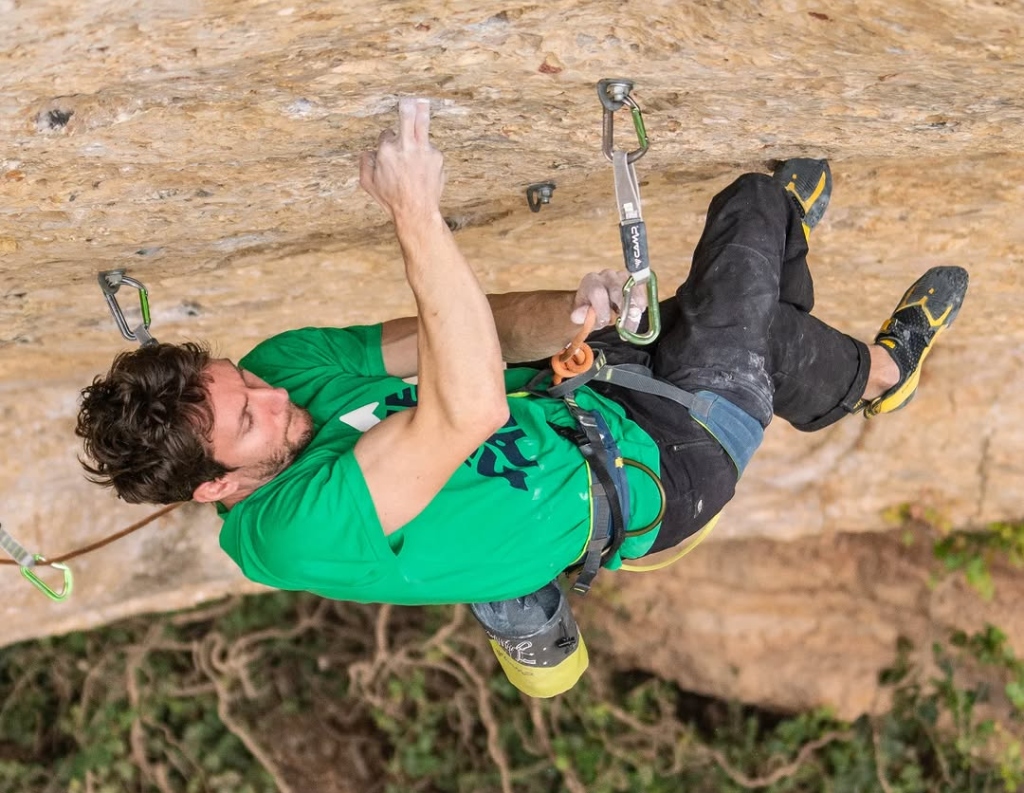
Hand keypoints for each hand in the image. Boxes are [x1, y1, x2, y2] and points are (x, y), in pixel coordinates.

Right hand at [359, 97, 443, 222]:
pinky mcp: (437, 157)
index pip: (387, 133)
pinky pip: (431, 150)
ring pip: (423, 124)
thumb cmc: (391, 199)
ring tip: (422, 101)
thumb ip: (365, 163)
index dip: (388, 139)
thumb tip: (367, 151)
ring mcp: (423, 150)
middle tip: (408, 99)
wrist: (416, 211)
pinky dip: (428, 155)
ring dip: (422, 110)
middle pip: (407, 116)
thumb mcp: (368, 183)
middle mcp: (406, 146)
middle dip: (406, 106)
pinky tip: (424, 169)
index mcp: (386, 150)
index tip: (391, 144)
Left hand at [570, 269, 646, 331]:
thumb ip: (579, 315)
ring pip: (632, 290)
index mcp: (591, 281)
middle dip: (621, 311)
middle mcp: (607, 275)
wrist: (599, 303)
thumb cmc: (590, 309)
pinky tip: (636, 317)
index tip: (604, 323)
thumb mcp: (581, 314)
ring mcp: (623, 276)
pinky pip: (641, 291)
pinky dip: (641, 305)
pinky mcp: (634, 281)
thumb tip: (578, 316)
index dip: (602, 310)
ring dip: (633, 310)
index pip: (598, 293)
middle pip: (617, 290)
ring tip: (630, 326)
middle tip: (624, 328)